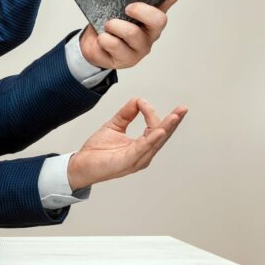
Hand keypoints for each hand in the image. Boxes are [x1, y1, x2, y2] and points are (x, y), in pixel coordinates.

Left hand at [67, 97, 187, 191]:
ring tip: (175, 116)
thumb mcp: (113, 126)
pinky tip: (158, 131)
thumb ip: (126, 114)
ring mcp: (137, 159)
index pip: (156, 128)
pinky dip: (151, 140)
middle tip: (183, 109)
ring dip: (166, 128)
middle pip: (162, 135)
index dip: (151, 112)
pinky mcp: (127, 162)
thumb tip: (137, 100)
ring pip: (155, 141)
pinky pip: (141, 149)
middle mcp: (143, 154)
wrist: (81, 165)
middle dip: (173, 122)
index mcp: (141, 146)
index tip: (141, 102)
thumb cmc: (97, 151)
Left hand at [80, 0, 196, 69]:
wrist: (91, 47)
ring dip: (113, 26)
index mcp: (150, 17)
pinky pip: (113, 44)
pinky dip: (103, 39)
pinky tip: (102, 40)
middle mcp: (150, 33)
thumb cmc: (106, 25)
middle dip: (141, 11)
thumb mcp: (113, 7)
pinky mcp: (127, 60)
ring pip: (132, 32)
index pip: (169, 1)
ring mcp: (140, 48)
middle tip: (126, 8)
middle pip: (158, 20)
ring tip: (106, 26)